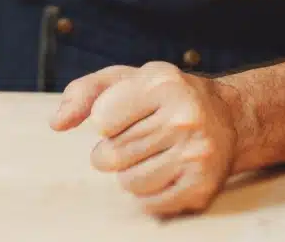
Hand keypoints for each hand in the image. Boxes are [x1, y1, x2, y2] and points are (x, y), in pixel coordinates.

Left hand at [49, 62, 239, 216]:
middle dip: (114, 150)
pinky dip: (149, 192)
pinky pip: (149, 204)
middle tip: (138, 137)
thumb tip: (56, 123)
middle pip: (111, 155)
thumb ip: (84, 93)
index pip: (100, 120)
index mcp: (162, 82)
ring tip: (153, 153)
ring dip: (131, 172)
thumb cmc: (163, 97)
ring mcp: (196, 154)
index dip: (106, 120)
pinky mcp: (202, 186)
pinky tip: (165, 170)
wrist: (227, 117)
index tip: (126, 113)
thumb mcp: (125, 79)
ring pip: (128, 182)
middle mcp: (184, 117)